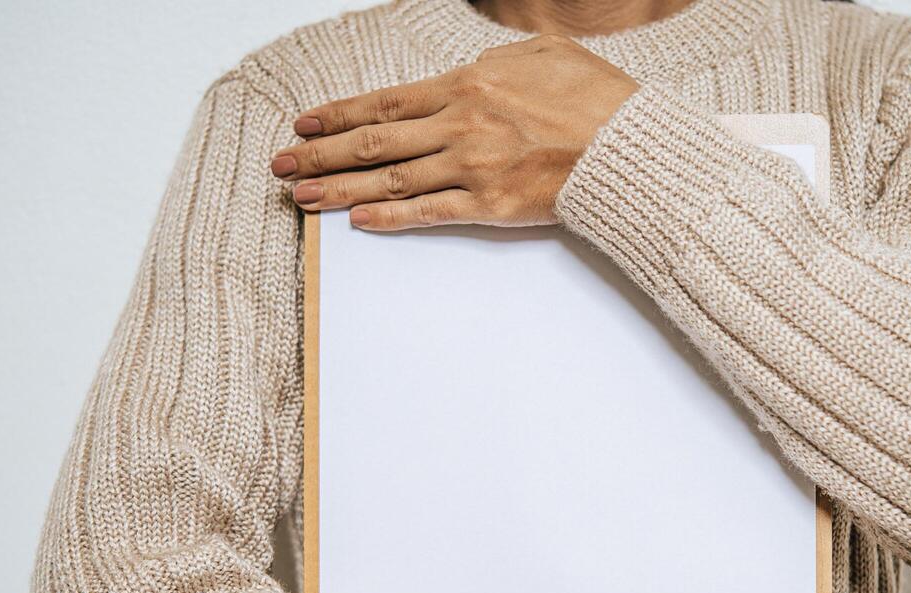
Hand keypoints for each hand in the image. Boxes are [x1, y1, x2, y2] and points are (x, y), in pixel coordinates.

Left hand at [271, 34, 637, 228]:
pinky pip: (429, 213)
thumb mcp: (545, 53)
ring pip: (392, 179)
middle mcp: (460, 124)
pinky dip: (391, 218)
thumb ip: (500, 58)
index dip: (339, 113)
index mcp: (468, 84)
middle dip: (321, 152)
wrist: (629, 147)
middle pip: (376, 140)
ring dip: (340, 189)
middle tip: (280, 163)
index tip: (304, 121)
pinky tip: (358, 222)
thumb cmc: (595, 99)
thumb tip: (475, 66)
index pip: (387, 100)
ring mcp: (472, 166)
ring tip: (301, 198)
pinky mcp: (490, 205)